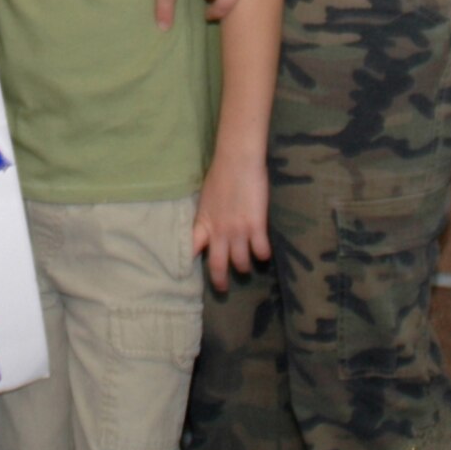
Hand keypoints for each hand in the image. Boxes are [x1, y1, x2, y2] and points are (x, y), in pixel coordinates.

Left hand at [194, 157, 270, 291]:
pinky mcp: (256, 226)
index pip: (191, 248)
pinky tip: (264, 253)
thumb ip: (207, 217)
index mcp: (204, 222)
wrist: (237, 161)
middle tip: (222, 288)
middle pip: (217, 264)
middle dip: (220, 280)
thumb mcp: (206, 199)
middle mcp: (219, 231)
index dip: (189, 261)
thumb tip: (206, 228)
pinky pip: (261, 251)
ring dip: (244, 266)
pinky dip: (263, 255)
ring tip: (247, 266)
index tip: (186, 274)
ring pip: (241, 262)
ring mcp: (238, 230)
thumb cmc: (220, 175)